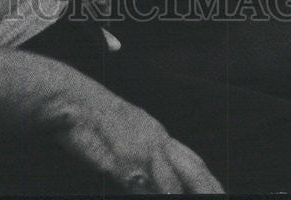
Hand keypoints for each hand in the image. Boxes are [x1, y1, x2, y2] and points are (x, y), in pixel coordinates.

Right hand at [43, 77, 224, 193]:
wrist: (72, 101)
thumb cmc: (90, 118)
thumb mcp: (122, 135)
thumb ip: (141, 154)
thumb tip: (150, 178)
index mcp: (156, 133)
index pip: (192, 160)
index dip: (208, 180)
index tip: (219, 194)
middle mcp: (156, 140)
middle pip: (193, 168)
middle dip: (209, 189)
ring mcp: (142, 152)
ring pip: (173, 184)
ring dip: (181, 196)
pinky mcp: (126, 164)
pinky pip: (146, 189)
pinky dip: (159, 196)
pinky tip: (163, 199)